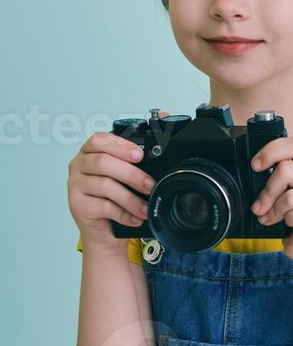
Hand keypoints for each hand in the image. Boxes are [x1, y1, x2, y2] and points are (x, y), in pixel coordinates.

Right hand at [67, 111, 169, 248]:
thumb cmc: (116, 196)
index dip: (120, 146)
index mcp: (90, 151)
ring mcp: (75, 186)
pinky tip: (134, 218)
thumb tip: (165, 115)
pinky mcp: (77, 206)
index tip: (140, 155)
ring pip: (105, 186)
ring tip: (145, 208)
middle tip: (149, 185)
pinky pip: (103, 207)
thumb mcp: (127, 172)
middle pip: (103, 162)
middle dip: (131, 174)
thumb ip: (140, 152)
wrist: (105, 230)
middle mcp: (78, 165)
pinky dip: (123, 213)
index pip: (99, 140)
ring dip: (131, 199)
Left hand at [249, 135, 292, 264]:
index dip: (270, 152)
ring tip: (269, 218)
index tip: (255, 166)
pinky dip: (285, 221)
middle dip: (267, 190)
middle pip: (287, 170)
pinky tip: (285, 225)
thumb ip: (281, 173)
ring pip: (290, 196)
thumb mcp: (289, 188)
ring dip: (274, 210)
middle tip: (258, 205)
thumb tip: (256, 167)